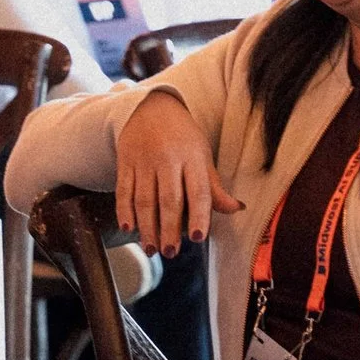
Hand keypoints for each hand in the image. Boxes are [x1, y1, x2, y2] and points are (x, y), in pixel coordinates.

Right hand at [115, 89, 240, 256]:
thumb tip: (236, 209)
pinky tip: (129, 228)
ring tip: (151, 249)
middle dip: (169, 229)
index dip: (199, 215)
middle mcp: (168, 158)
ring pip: (144, 198)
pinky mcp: (125, 161)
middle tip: (171, 252)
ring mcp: (144, 160)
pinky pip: (123, 189)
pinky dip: (124, 210)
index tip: (198, 237)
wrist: (151, 107)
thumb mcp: (202, 155)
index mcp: (193, 157)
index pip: (198, 190)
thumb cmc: (182, 137)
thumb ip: (214, 186)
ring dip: (147, 227)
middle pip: (168, 199)